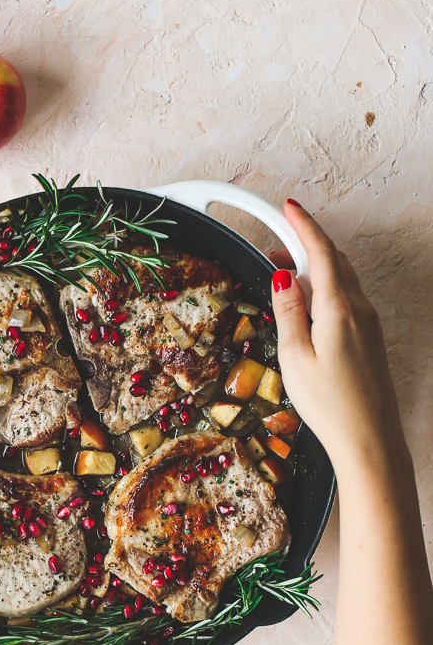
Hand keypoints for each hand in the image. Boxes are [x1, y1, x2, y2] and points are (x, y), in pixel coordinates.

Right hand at [269, 201, 405, 472]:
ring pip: (343, 278)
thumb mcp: (295, 356)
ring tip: (286, 275)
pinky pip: (348, 298)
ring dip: (316, 267)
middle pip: (334, 259)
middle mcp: (359, 309)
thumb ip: (288, 311)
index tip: (288, 206)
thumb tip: (283, 277)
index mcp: (338, 308)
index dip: (302, 224)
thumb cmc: (331, 405)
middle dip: (305, 244)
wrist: (369, 438)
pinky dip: (327, 288)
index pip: (321, 250)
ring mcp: (368, 323)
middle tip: (275, 242)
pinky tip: (309, 306)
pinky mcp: (370, 338)